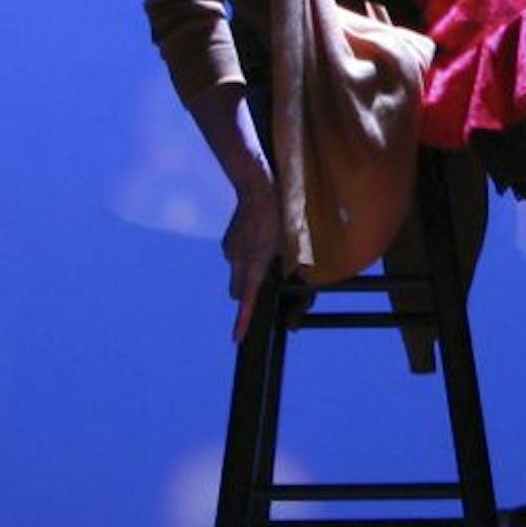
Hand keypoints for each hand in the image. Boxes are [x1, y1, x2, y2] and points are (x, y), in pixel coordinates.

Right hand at [221, 170, 282, 341]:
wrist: (256, 187)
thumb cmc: (280, 213)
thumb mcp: (291, 240)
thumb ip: (288, 262)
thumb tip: (297, 275)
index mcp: (256, 262)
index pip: (248, 299)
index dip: (243, 321)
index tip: (237, 339)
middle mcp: (239, 260)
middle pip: (240, 291)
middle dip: (249, 292)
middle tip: (264, 279)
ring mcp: (231, 251)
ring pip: (238, 273)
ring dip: (248, 271)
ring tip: (264, 249)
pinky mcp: (228, 242)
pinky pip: (236, 257)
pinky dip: (245, 255)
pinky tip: (256, 237)